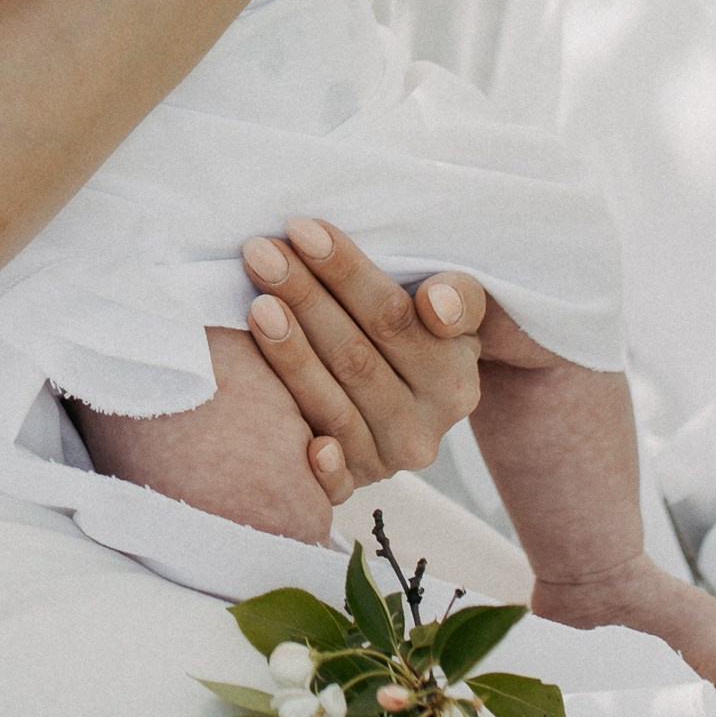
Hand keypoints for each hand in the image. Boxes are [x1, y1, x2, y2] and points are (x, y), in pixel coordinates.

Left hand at [240, 217, 482, 502]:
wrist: (429, 402)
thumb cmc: (425, 332)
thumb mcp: (458, 308)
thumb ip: (460, 297)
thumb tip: (438, 302)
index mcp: (453, 380)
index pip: (392, 318)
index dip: (345, 272)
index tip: (302, 229)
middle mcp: (423, 429)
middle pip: (353, 357)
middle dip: (303, 298)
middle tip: (258, 253)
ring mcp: (385, 462)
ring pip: (332, 406)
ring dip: (289, 354)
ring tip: (255, 304)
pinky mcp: (353, 487)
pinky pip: (331, 483)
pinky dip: (311, 461)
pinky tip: (279, 427)